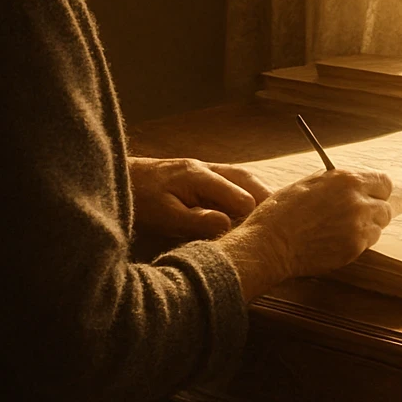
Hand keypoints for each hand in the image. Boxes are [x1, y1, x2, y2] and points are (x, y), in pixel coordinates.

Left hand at [127, 157, 272, 242]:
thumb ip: (196, 220)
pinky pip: (230, 180)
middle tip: (285, 218)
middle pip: (246, 179)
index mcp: (199, 176)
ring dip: (258, 192)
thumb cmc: (138, 199)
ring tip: (275, 212)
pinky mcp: (198, 174)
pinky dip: (245, 191)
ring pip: (241, 177)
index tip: (267, 233)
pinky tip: (251, 205)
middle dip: (266, 197)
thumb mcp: (164, 216)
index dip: (255, 215)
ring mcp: (202, 168)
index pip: (240, 195)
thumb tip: (228, 224)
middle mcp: (205, 168)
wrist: (116, 177)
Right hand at [215, 168, 393, 300]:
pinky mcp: (355, 248)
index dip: (377, 190)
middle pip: (386, 207)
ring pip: (379, 227)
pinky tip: (337, 240)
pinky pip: (368, 243)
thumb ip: (335, 181)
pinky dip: (358, 242)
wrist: (271, 244)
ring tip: (343, 229)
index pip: (384, 182)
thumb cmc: (282, 212)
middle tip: (357, 216)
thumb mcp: (308, 183)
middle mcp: (358, 201)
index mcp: (347, 180)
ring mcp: (358, 226)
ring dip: (367, 228)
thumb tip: (350, 182)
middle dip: (374, 210)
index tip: (371, 196)